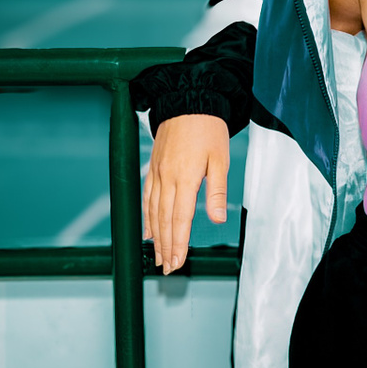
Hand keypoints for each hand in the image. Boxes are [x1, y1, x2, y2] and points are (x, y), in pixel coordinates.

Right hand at [142, 113, 229, 273]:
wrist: (188, 100)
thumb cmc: (208, 128)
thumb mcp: (220, 159)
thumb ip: (217, 191)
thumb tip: (217, 219)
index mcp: (185, 178)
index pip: (180, 220)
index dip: (178, 244)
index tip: (177, 262)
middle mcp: (167, 178)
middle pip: (163, 221)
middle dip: (165, 247)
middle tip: (167, 268)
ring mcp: (157, 173)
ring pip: (152, 211)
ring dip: (155, 237)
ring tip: (157, 255)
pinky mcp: (152, 166)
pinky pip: (146, 196)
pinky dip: (146, 216)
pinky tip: (147, 230)